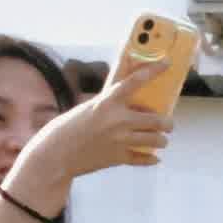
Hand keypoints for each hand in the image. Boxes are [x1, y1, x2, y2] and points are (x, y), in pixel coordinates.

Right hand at [3, 52, 173, 210]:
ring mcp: (120, 140)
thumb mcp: (88, 107)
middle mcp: (117, 120)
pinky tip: (151, 156)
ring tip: (157, 139)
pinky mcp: (119, 158)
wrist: (55, 154)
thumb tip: (133, 101)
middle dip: (167, 123)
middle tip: (167, 123)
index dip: (153, 71)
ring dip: (160, 139)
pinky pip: (146, 158)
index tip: (167, 63)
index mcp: (107, 102)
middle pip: (158, 120)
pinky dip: (150, 157)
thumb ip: (110, 103)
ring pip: (157, 140)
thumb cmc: (68, 127)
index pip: (134, 81)